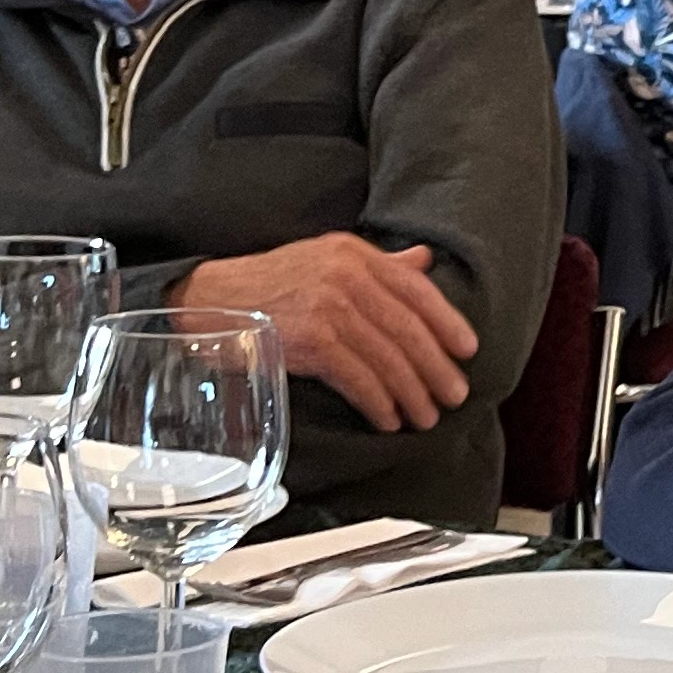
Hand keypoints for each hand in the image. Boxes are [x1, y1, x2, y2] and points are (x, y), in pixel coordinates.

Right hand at [178, 235, 478, 432]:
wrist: (205, 302)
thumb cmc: (266, 285)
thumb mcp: (324, 259)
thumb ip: (378, 264)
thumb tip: (422, 262)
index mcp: (354, 253)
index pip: (416, 288)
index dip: (447, 322)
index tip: (468, 350)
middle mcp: (346, 275)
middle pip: (407, 328)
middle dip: (436, 367)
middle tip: (455, 395)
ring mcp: (328, 307)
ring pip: (387, 356)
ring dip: (412, 393)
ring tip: (426, 417)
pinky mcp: (310, 340)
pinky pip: (358, 377)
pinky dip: (379, 402)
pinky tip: (388, 419)